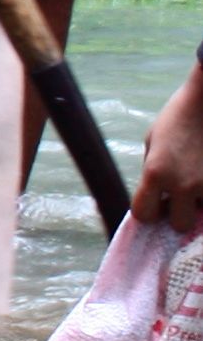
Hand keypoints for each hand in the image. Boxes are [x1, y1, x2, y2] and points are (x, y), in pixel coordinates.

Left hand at [136, 58, 202, 231]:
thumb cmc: (179, 116)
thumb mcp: (153, 141)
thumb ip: (152, 170)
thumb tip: (156, 195)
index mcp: (156, 172)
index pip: (143, 214)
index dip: (147, 212)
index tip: (154, 205)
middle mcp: (183, 184)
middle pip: (179, 225)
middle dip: (179, 214)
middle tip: (181, 198)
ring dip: (200, 202)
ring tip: (199, 177)